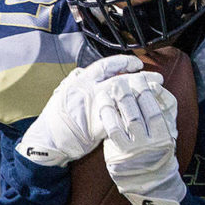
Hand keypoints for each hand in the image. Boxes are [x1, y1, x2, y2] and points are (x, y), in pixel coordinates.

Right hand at [17, 55, 143, 166]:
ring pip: (124, 98)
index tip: (138, 64)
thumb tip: (93, 72)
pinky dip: (135, 115)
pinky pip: (122, 118)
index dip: (125, 62)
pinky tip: (146, 114)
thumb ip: (80, 80)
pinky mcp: (98, 126)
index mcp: (80, 81)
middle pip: (121, 80)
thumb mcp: (64, 91)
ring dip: (142, 96)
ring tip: (155, 94)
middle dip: (142, 78)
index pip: (107, 65)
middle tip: (157, 78)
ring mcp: (93, 109)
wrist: (47, 141)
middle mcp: (88, 91)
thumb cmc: (56, 117)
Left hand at [95, 71, 186, 204]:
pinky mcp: (120, 154)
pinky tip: (104, 104)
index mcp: (166, 136)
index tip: (140, 79)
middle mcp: (153, 143)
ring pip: (129, 118)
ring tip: (113, 87)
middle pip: (143, 111)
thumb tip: (156, 87)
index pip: (157, 108)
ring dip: (120, 100)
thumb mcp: (168, 134)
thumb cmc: (158, 153)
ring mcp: (136, 149)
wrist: (150, 183)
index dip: (148, 92)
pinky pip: (113, 130)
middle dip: (132, 92)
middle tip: (122, 80)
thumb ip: (164, 113)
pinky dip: (109, 114)